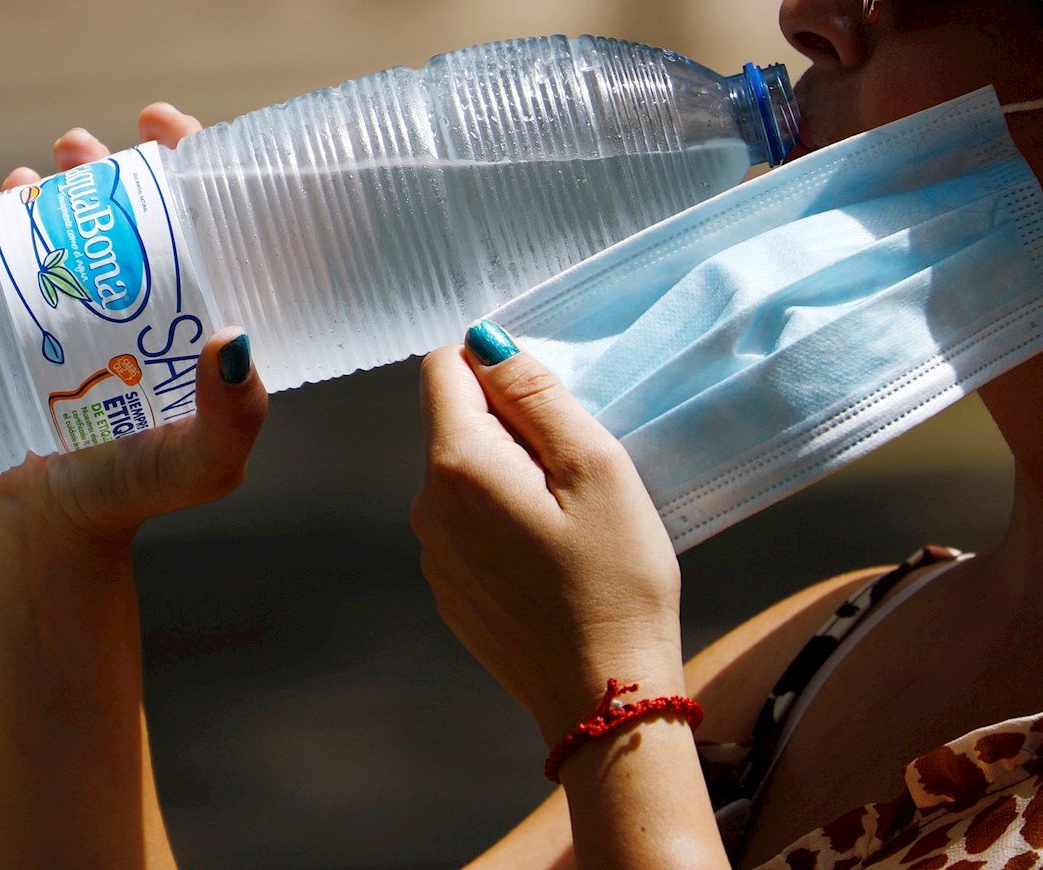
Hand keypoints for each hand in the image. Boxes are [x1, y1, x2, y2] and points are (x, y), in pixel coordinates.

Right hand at [0, 103, 268, 549]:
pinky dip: (4, 217)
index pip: (203, 221)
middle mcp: (137, 301)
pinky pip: (9, 255)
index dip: (193, 162)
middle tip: (86, 147)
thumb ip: (232, 418)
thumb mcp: (202, 465)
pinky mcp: (17, 322)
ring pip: (69, 221)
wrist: (42, 530)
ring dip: (58, 178)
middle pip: (130, 208)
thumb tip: (236, 339)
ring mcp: (75, 308)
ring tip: (47, 165)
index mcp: (191, 316)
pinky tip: (3, 199)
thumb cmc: (133, 495)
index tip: (170, 126)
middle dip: (111, 162)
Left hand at [411, 325, 683, 747]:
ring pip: (462, 475)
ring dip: (507, 476)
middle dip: (508, 427)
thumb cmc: (615, 582)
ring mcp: (432, 554)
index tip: (548, 410)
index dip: (497, 370)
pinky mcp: (450, 589)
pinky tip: (550, 560)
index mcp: (457, 467)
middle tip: (572, 475)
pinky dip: (502, 523)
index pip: (442, 368)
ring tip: (568, 523)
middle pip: (453, 422)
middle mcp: (427, 506)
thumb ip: (535, 394)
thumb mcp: (596, 468)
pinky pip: (466, 525)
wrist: (604, 699)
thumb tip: (486, 343)